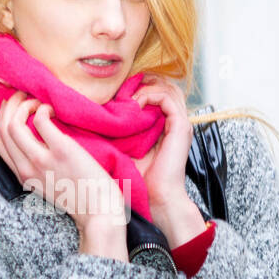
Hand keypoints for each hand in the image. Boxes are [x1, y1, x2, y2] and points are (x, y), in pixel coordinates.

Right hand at [0, 90, 127, 230]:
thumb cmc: (79, 195)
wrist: (99, 210)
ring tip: (37, 102)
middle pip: (3, 129)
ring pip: (14, 124)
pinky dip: (43, 108)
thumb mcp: (48, 185)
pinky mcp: (62, 151)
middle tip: (23, 96)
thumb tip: (34, 140)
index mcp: (23, 176)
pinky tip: (53, 110)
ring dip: (23, 104)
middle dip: (10, 105)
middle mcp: (27, 168)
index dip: (1, 118)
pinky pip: (41, 120)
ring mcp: (43, 160)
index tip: (11, 107)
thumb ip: (36, 167)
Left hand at [132, 76, 206, 243]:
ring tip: (129, 95)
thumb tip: (97, 117)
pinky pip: (167, 98)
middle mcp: (176, 122)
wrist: (157, 198)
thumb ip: (121, 131)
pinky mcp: (181, 126)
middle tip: (125, 84)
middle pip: (167, 85)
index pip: (160, 93)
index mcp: (166, 127)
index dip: (141, 86)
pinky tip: (135, 104)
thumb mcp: (126, 149)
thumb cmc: (141, 180)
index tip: (120, 90)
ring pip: (168, 87)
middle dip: (145, 80)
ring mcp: (180, 123)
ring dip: (146, 87)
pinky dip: (150, 95)